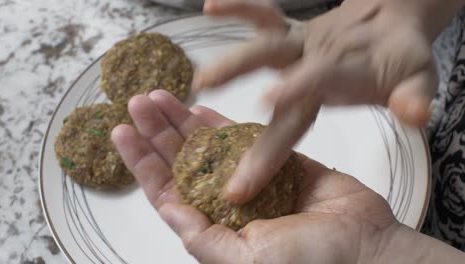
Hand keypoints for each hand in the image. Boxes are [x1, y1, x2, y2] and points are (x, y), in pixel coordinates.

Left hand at [111, 90, 398, 263]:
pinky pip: (244, 137)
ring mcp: (253, 178)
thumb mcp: (243, 261)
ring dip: (183, 121)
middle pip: (183, 161)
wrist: (366, 249)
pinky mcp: (279, 160)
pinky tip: (200, 108)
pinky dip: (222, 123)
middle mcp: (228, 202)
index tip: (123, 134)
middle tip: (138, 103)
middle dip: (158, 132)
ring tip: (161, 98)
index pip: (167, 191)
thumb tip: (166, 210)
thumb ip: (201, 237)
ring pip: (209, 145)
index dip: (143, 162)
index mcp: (214, 227)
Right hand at [192, 0, 437, 203]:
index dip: (295, 86)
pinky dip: (239, 8)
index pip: (319, 78)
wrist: (392, 24)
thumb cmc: (398, 62)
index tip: (265, 101)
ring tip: (201, 76)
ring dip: (232, 54)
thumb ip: (413, 97)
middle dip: (241, 71)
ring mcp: (303, 41)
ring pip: (264, 40)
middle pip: (277, 59)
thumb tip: (415, 114)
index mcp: (348, 69)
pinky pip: (264, 15)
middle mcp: (318, 52)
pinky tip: (211, 7)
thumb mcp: (418, 81)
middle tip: (206, 88)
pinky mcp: (292, 33)